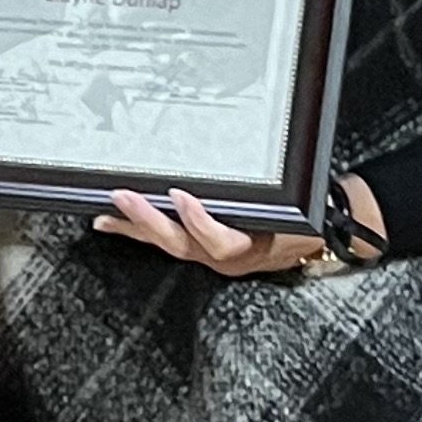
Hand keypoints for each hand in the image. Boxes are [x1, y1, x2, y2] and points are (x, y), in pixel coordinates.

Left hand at [91, 178, 383, 278]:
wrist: (314, 240)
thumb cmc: (308, 220)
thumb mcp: (302, 211)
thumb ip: (286, 199)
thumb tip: (280, 164)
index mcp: (252, 248)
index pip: (220, 241)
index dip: (199, 221)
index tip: (181, 196)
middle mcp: (225, 256)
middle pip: (181, 242)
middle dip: (149, 220)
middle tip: (124, 197)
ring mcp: (208, 255)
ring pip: (166, 244)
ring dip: (134, 226)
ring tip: (107, 211)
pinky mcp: (197, 248)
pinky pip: (162, 242)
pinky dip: (135, 231)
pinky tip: (108, 222)